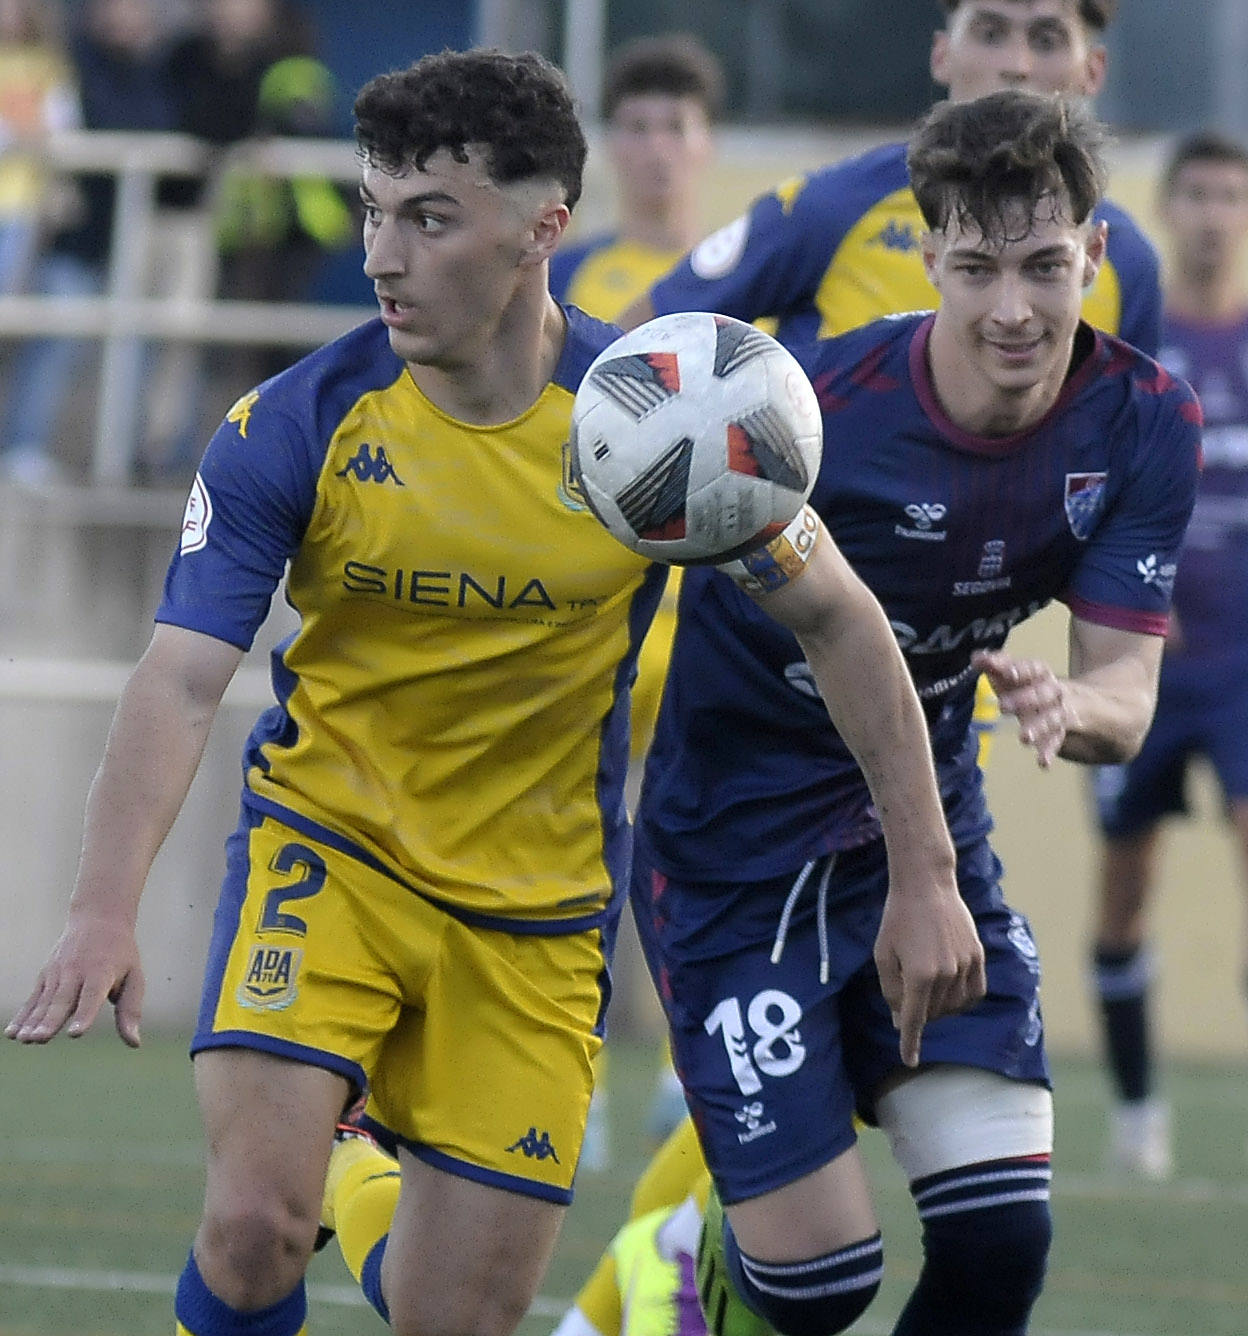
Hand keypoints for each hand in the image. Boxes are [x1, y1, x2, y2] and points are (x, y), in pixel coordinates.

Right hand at [5, 913, 143, 1046]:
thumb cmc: (121, 954)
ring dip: (33, 1022)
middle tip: (40, 1039)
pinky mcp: (45, 976)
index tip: (75, 1033)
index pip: (91, 995)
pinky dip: (22, 1016)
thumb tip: (134, 1043)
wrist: (98, 919)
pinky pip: (33, 999)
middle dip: (51, 1021)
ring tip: (25, 1040)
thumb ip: (130, 1009)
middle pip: (62, 1000)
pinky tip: (12, 1034)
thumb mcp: (134, 977)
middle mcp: (76, 971)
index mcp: (101, 972)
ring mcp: (58, 972)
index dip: (84, 1015)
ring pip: (44, 1001)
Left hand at [875, 875, 985, 1066]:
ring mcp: (965, 965)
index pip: (914, 1020)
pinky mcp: (978, 956)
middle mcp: (946, 974)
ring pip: (955, 1006)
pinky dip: (963, 999)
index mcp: (919, 975)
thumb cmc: (898, 919)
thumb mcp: (883, 954)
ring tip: (925, 985)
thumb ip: (891, 990)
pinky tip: (950, 991)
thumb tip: (900, 1020)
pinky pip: (975, 992)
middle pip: (933, 1013)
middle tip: (906, 990)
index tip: (909, 1060)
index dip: (910, 1042)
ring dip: (939, 1007)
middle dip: (918, 1012)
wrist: (926, 885)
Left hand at [972, 649, 1067, 767]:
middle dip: (1024, 699)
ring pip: (1052, 719)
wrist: (1077, 702)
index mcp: (1041, 674)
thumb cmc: (1032, 686)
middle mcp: (1052, 692)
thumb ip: (996, 666)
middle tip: (1002, 706)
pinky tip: (1043, 763)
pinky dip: (1049, 752)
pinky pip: (1056, 742)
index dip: (1019, 669)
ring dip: (1038, 727)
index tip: (1005, 672)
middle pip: (1043, 694)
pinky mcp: (1059, 733)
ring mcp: (1058, 713)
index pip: (1033, 668)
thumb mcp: (1015, 675)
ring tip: (1023, 738)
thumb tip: (976, 657)